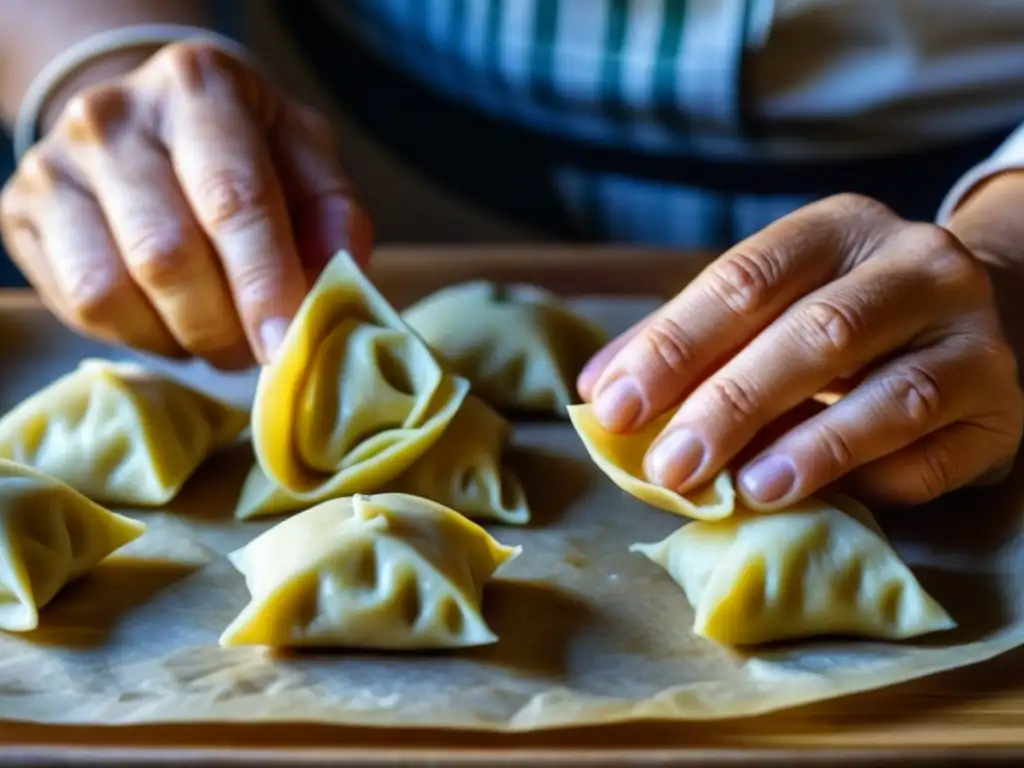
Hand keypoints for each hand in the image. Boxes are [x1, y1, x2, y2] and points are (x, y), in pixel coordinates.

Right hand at [0, 41, 372, 368]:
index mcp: (199, 87)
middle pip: (168, 256)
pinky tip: (168, 321)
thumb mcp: (306, 158)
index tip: (285, 344)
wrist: (150, 122)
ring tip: (215, 335)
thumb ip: (334, 213)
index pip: (232, 199)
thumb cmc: (245, 149)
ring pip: (113, 292)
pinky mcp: (23, 212)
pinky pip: (80, 306)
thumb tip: (339, 277)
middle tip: (257, 349)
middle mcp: (114, 116)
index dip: (263, 282)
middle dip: (223, 327)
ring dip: (179, 338)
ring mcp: (54, 164)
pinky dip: (138, 335)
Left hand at [578, 194, 1023, 508]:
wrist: (967, 317)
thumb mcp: (765, 306)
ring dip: (811, 450)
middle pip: (816, 333)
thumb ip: (686, 341)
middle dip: (730, 404)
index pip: (746, 278)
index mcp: (837, 229)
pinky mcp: (1000, 404)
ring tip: (744, 491)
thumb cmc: (838, 315)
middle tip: (668, 467)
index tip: (614, 407)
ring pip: (891, 395)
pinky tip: (815, 500)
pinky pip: (934, 453)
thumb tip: (598, 391)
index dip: (674, 345)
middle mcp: (916, 265)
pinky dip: (871, 481)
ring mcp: (969, 334)